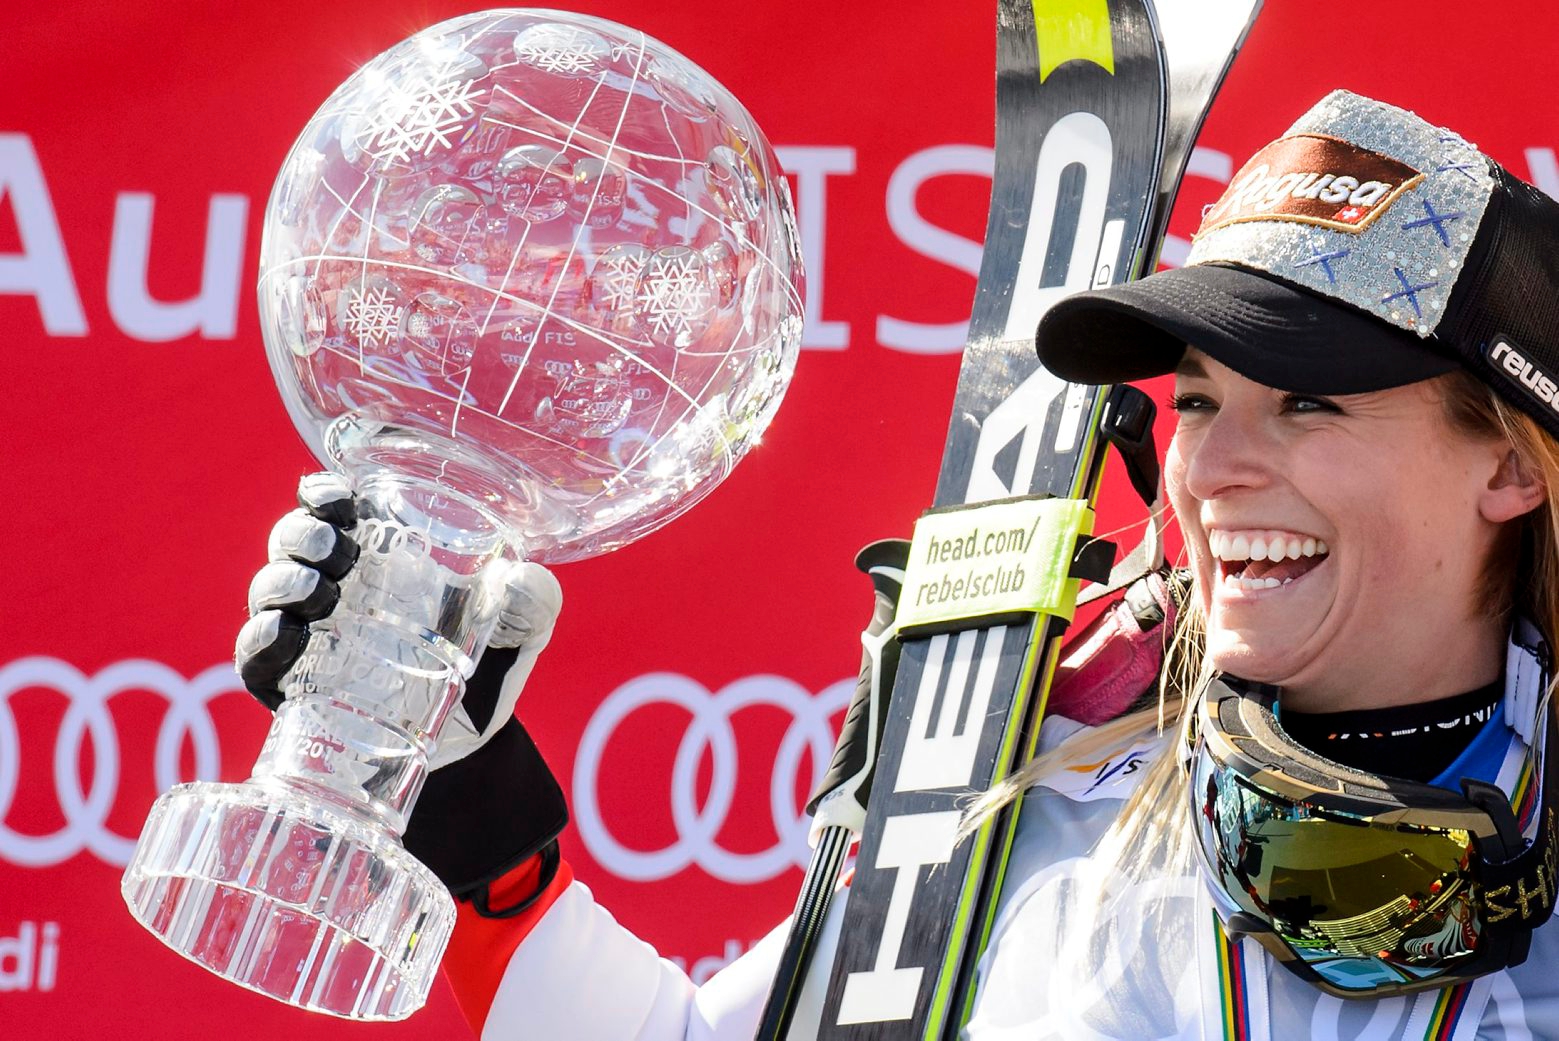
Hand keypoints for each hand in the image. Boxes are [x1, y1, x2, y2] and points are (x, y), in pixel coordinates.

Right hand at [235, 472, 563, 769]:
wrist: (470, 752)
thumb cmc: (486, 670)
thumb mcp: (520, 630)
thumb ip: (533, 602)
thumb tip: (523, 579)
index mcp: (381, 557)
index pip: (334, 507)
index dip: (325, 493)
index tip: (342, 500)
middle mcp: (334, 586)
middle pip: (291, 540)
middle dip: (303, 534)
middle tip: (340, 553)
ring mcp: (307, 634)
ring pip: (268, 590)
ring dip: (284, 581)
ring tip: (319, 591)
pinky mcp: (288, 686)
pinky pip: (255, 655)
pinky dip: (262, 639)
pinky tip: (285, 632)